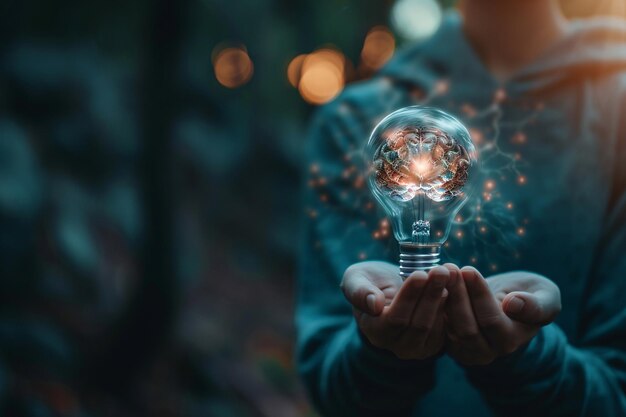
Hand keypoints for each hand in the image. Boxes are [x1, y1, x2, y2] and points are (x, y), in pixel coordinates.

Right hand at [341, 261, 449, 359]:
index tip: (420, 274)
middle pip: (417, 324)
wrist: (388, 290)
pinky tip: (452, 286)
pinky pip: (445, 328)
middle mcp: (395, 346)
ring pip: (433, 326)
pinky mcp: (434, 344)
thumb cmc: (369, 282)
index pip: (395, 319)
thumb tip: (374, 304)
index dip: (409, 297)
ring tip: (448, 274)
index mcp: (374, 332)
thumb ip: (359, 291)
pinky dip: (450, 306)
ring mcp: (416, 348)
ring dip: (442, 298)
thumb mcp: (356, 279)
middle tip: (441, 271)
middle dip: (430, 295)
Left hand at [443, 264, 560, 365]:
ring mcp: (465, 350)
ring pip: (449, 326)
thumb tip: (513, 304)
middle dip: (457, 294)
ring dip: (444, 297)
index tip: (469, 270)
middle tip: (449, 268)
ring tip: (441, 271)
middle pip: (467, 327)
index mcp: (512, 340)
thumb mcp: (545, 296)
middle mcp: (487, 351)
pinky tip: (431, 282)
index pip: (492, 321)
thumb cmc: (530, 295)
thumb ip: (537, 305)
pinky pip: (437, 326)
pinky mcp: (448, 342)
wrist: (508, 300)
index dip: (479, 295)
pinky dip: (433, 304)